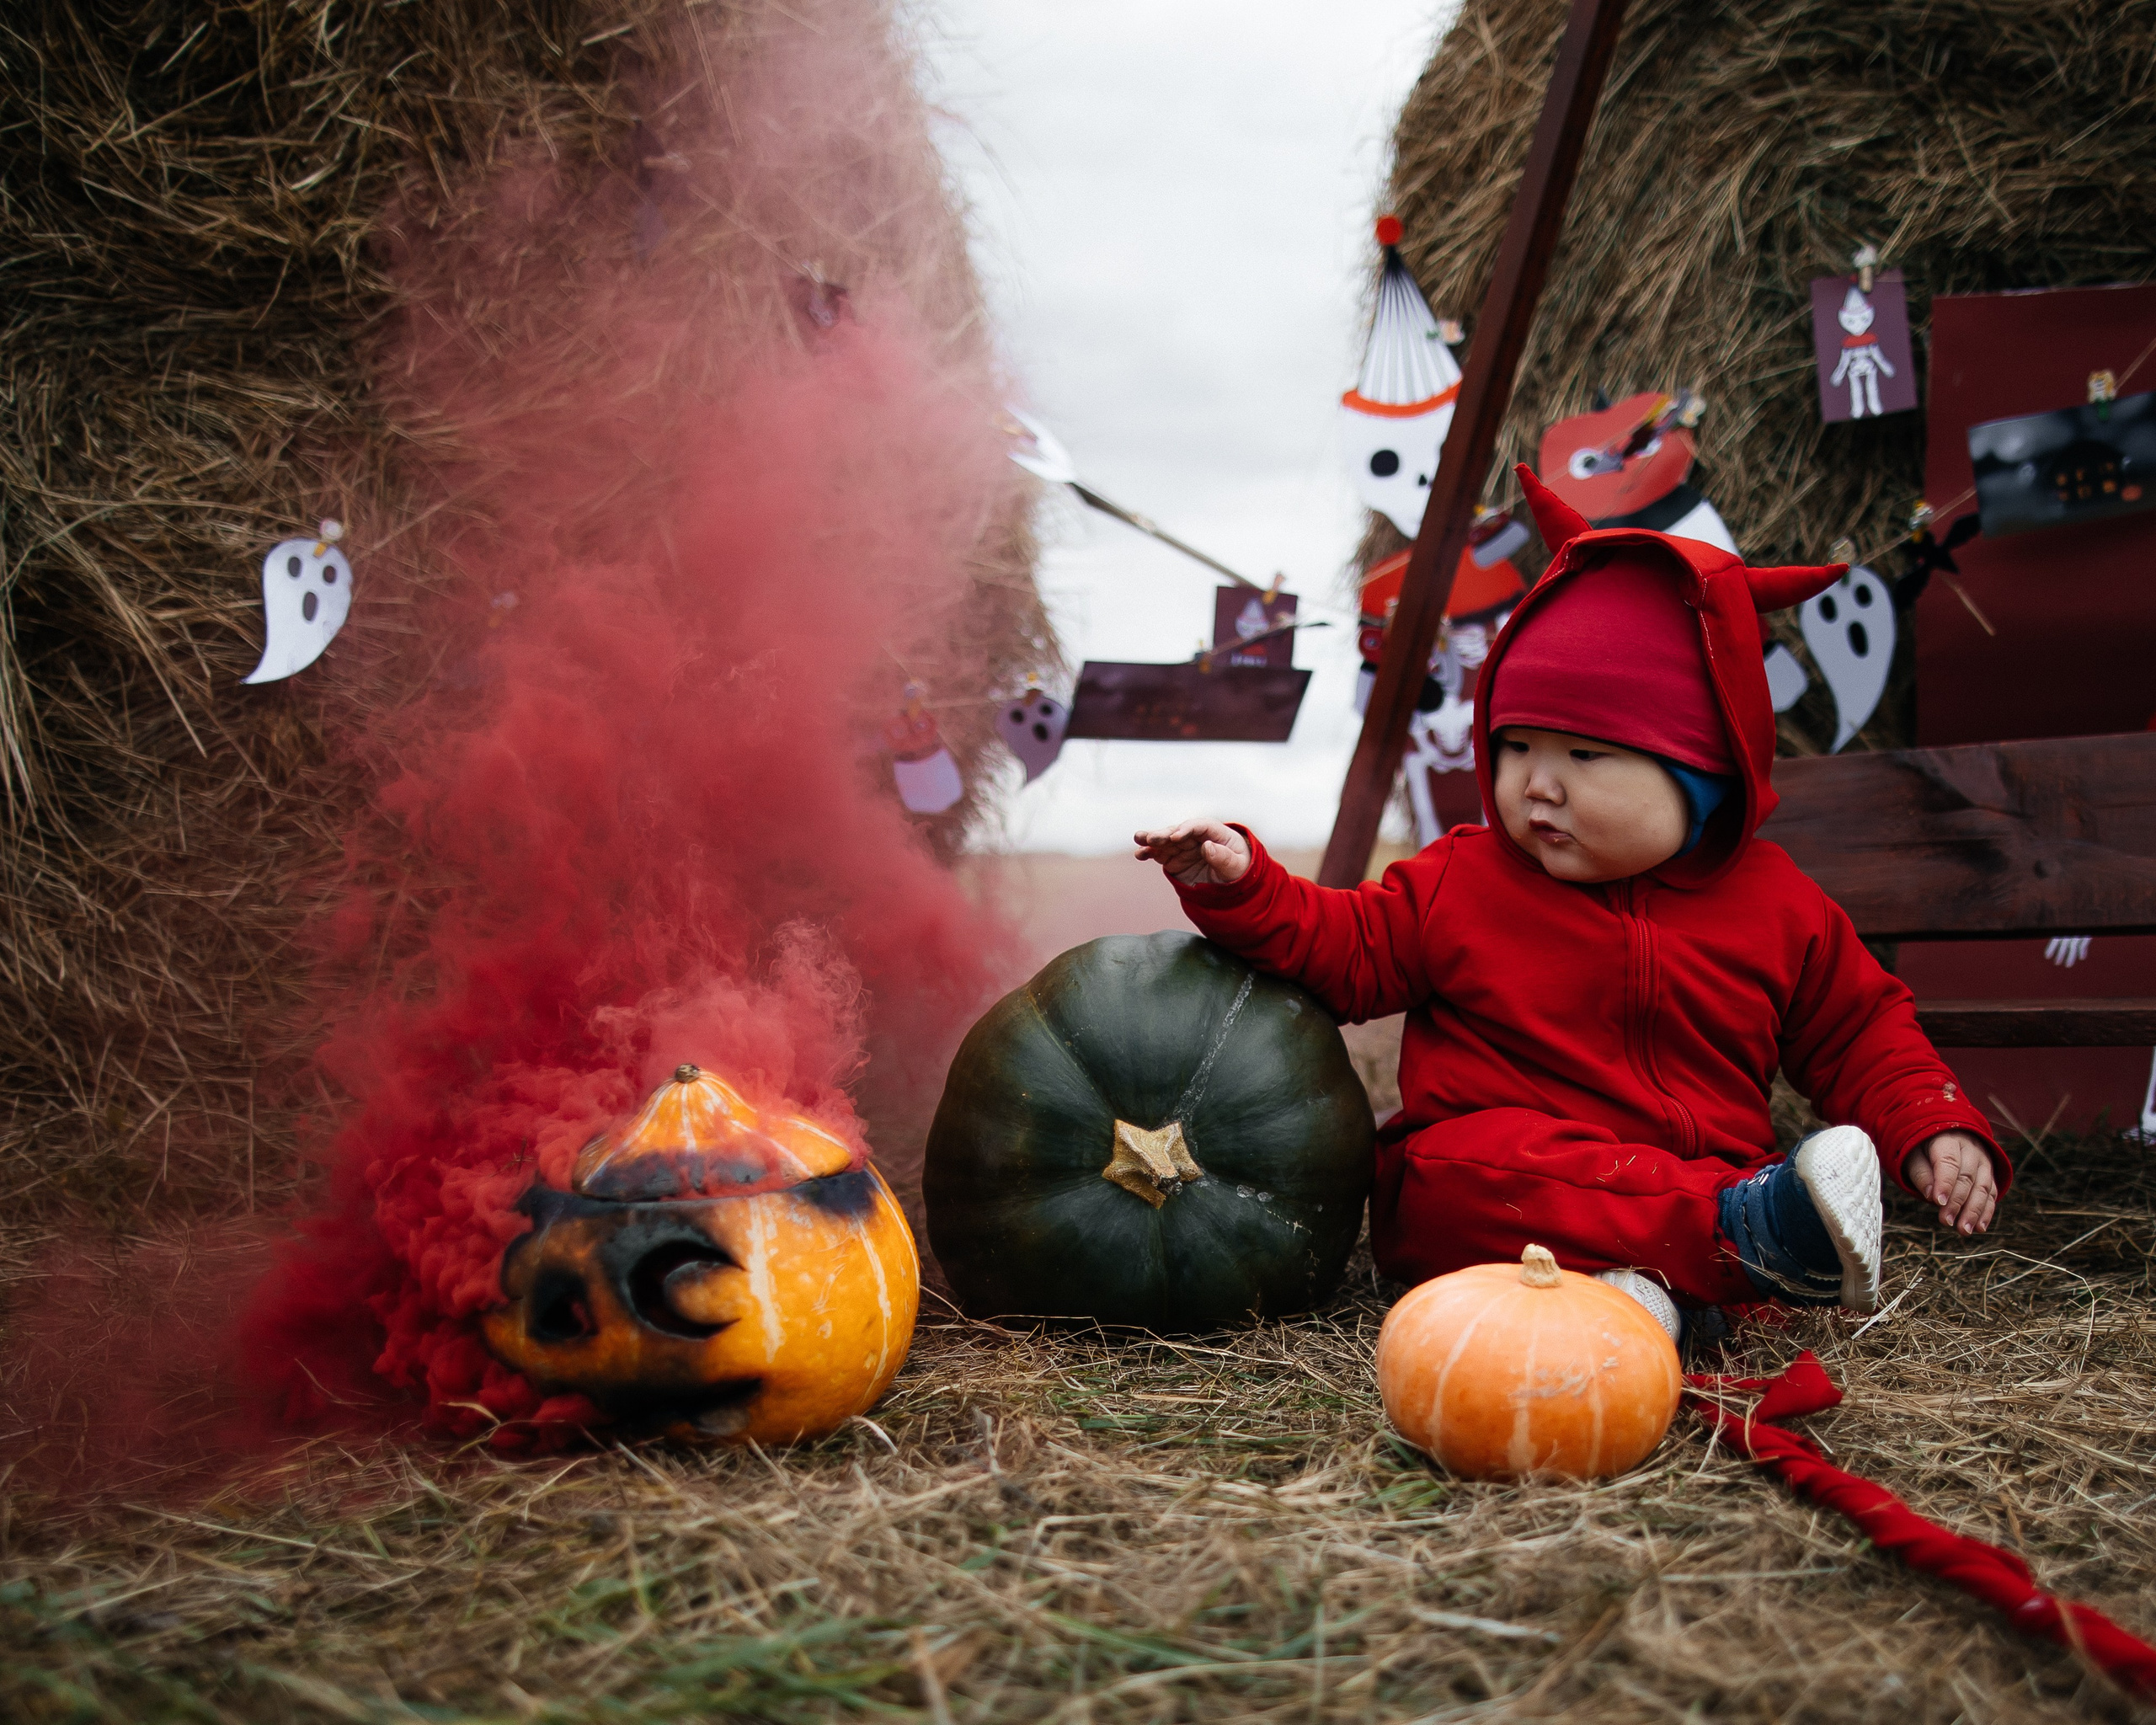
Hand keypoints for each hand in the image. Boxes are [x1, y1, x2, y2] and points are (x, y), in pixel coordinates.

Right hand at [1134, 821, 1249, 885]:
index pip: (1200, 826)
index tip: (1176, 837)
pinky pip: (1160, 854)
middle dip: (1164, 833)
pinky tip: (1140, 854)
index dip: (1187, 829)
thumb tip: (1207, 846)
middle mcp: (1196, 837)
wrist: (1233, 883)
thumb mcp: (1237, 866)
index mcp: (1215, 832)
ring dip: (1152, 840)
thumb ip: (1224, 857)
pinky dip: (1150, 853)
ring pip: (1165, 841)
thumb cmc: (1239, 869)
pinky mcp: (1174, 859)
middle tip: (1151, 837)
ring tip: (1139, 839)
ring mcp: (1183, 847)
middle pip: (1178, 831)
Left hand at [1902, 1131, 1999, 1235]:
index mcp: (1948, 1140)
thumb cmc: (1922, 1148)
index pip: (1949, 1162)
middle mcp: (1971, 1149)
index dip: (1945, 1183)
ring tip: (1964, 1230)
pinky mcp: (1990, 1174)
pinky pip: (1991, 1193)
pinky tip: (1979, 1228)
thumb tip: (1931, 1195)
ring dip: (1975, 1211)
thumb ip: (1921, 1173)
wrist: (1944, 1133)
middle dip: (1957, 1202)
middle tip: (1946, 1221)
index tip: (1938, 1202)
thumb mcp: (1912, 1155)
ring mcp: (1984, 1161)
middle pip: (1967, 1177)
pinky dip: (1986, 1211)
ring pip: (1983, 1187)